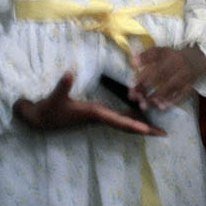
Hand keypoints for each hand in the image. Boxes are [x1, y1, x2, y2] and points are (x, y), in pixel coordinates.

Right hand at [13, 71, 164, 135]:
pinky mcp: (97, 113)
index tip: (148, 129)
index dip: (132, 124)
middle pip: (127, 124)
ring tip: (159, 127)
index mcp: (94, 114)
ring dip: (141, 124)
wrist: (41, 119)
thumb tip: (69, 72)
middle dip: (144, 129)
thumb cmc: (49, 109)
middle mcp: (101, 116)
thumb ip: (63, 85)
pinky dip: (131, 116)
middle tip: (163, 133)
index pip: (117, 120)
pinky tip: (142, 113)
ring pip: (124, 121)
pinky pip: (119, 116)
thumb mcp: (55, 96)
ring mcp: (100, 116)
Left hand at [130, 45, 205, 110]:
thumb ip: (146, 55)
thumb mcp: (161, 52)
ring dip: (156, 96)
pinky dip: (171, 101)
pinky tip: (161, 106)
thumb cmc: (174, 56)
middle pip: (159, 75)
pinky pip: (181, 94)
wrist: (199, 58)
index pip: (153, 64)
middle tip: (135, 98)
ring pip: (169, 86)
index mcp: (168, 54)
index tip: (131, 84)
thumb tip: (132, 60)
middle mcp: (177, 63)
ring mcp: (185, 74)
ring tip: (144, 105)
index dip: (142, 74)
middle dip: (146, 87)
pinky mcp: (191, 84)